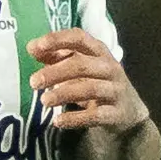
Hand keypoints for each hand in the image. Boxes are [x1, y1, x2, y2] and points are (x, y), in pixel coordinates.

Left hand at [28, 29, 148, 131]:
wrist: (128, 111)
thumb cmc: (98, 83)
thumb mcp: (81, 67)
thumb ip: (57, 56)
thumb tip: (32, 47)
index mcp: (99, 52)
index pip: (80, 38)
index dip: (59, 39)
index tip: (38, 46)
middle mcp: (110, 68)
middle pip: (82, 65)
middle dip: (55, 72)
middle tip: (33, 82)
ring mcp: (115, 90)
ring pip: (90, 89)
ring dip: (64, 94)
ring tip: (44, 101)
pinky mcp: (117, 113)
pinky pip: (96, 115)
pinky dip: (76, 119)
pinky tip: (58, 121)